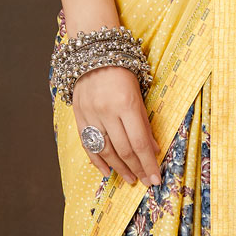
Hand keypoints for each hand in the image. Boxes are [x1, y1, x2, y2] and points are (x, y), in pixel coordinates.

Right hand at [72, 65, 161, 186]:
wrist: (94, 55)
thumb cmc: (122, 72)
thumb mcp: (139, 93)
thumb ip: (145, 122)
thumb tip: (154, 149)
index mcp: (126, 103)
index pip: (139, 142)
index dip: (149, 163)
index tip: (156, 178)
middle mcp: (107, 111)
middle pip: (124, 149)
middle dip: (137, 169)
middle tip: (146, 181)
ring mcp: (91, 116)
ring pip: (106, 151)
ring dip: (120, 169)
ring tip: (130, 178)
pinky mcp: (79, 118)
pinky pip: (88, 146)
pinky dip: (98, 162)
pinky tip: (107, 172)